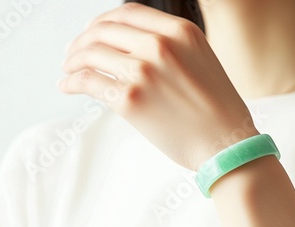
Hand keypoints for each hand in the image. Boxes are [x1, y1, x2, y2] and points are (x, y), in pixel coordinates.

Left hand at [59, 3, 258, 169]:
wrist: (226, 144)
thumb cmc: (218, 110)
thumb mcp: (202, 60)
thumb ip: (172, 46)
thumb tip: (132, 46)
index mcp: (181, 31)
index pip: (128, 12)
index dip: (103, 20)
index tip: (93, 32)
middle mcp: (160, 44)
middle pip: (104, 29)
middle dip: (82, 40)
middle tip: (74, 53)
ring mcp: (144, 70)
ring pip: (90, 53)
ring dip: (73, 60)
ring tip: (69, 70)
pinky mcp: (130, 98)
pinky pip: (88, 81)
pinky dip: (72, 82)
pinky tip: (68, 86)